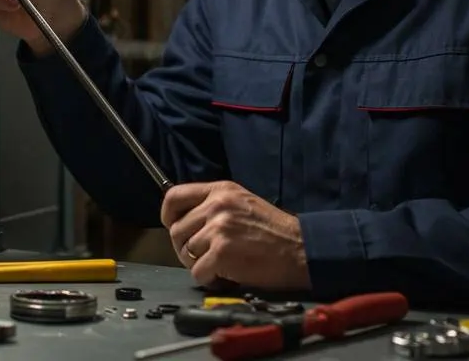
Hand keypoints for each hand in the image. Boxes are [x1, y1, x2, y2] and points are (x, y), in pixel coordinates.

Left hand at [162, 181, 310, 291]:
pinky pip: (197, 272)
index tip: (173, 227)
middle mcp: (216, 205)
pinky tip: (224, 276)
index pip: (174, 196)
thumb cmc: (275, 231)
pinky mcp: (222, 252)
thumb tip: (186, 220)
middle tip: (202, 257)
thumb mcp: (243, 203)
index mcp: (221, 190)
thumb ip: (214, 206)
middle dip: (184, 248)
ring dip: (198, 264)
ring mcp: (218, 228)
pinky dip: (208, 279)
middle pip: (176, 230)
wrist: (301, 250)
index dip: (168, 215)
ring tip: (218, 266)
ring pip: (185, 252)